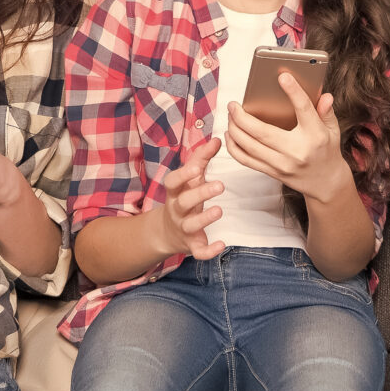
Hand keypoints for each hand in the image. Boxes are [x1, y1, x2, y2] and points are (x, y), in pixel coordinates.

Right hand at [155, 137, 226, 260]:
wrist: (167, 232)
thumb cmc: (184, 196)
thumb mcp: (190, 178)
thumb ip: (202, 158)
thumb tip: (217, 139)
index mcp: (175, 192)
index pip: (173, 182)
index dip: (182, 175)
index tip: (196, 168)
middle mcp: (177, 210)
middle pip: (184, 202)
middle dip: (200, 194)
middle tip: (220, 185)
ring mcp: (183, 228)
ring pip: (191, 225)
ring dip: (204, 219)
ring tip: (219, 210)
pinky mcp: (192, 245)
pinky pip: (198, 251)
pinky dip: (208, 251)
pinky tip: (222, 245)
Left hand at [223, 72, 353, 204]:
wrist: (326, 182)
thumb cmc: (327, 150)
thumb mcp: (332, 129)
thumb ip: (326, 111)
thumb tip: (326, 95)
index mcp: (315, 135)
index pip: (304, 109)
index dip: (294, 92)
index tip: (283, 77)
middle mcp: (297, 150)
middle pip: (262, 132)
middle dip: (242, 117)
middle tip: (233, 104)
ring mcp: (283, 164)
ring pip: (250, 146)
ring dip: (234, 130)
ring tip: (230, 117)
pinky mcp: (273, 172)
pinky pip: (247, 160)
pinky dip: (234, 147)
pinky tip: (230, 135)